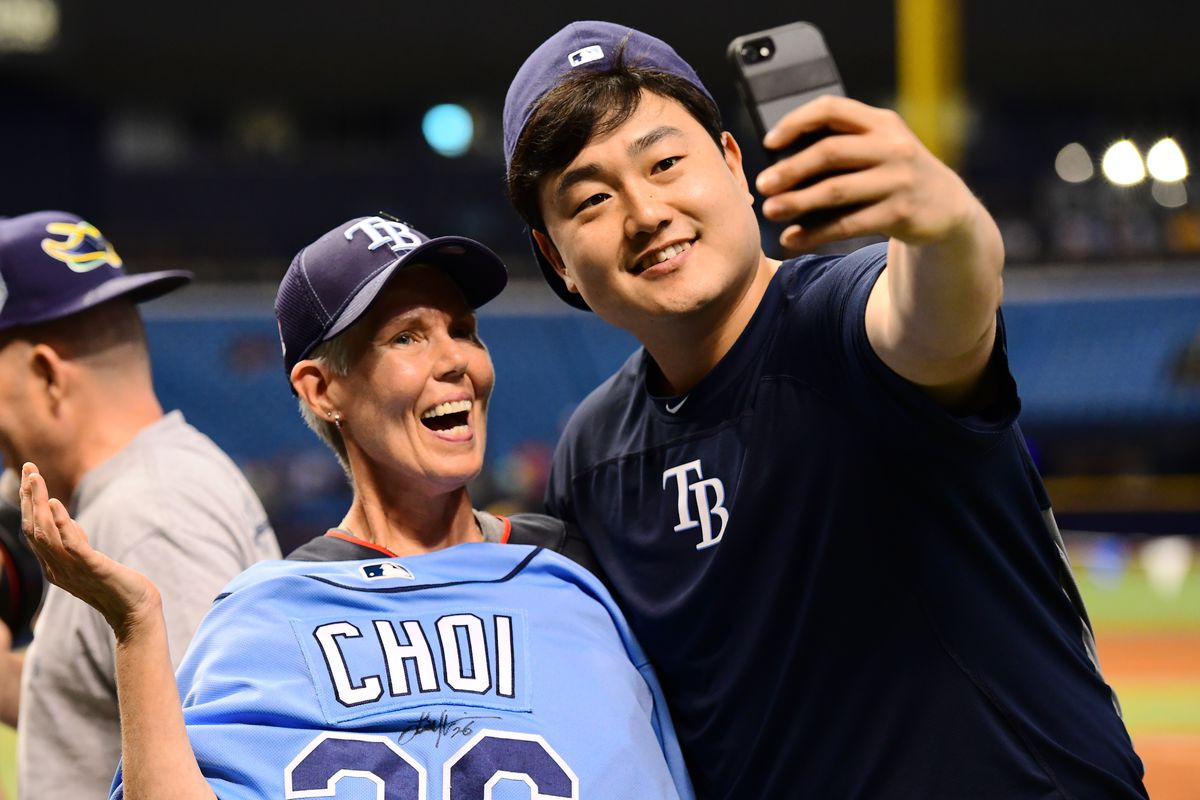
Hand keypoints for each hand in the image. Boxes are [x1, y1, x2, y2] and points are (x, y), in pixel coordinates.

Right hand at [19, 463, 159, 640]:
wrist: (136, 612)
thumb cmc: (116, 586)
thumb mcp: (88, 560)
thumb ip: (74, 542)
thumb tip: (64, 519)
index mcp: (54, 566)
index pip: (33, 530)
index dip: (29, 503)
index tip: (30, 475)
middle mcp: (56, 568)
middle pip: (33, 528)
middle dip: (30, 497)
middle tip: (30, 468)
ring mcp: (72, 569)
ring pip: (45, 533)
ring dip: (40, 504)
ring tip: (37, 478)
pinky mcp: (92, 568)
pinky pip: (70, 545)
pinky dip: (62, 523)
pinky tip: (57, 503)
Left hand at [753, 95, 980, 251]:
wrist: (946, 206)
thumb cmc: (894, 173)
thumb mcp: (879, 146)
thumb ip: (842, 143)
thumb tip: (779, 158)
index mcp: (880, 122)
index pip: (832, 109)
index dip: (796, 122)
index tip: (770, 142)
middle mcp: (892, 146)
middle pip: (830, 153)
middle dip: (790, 169)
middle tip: (762, 185)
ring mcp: (898, 180)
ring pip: (836, 191)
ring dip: (797, 202)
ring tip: (770, 211)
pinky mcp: (900, 214)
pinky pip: (848, 225)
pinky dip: (815, 234)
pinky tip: (792, 240)